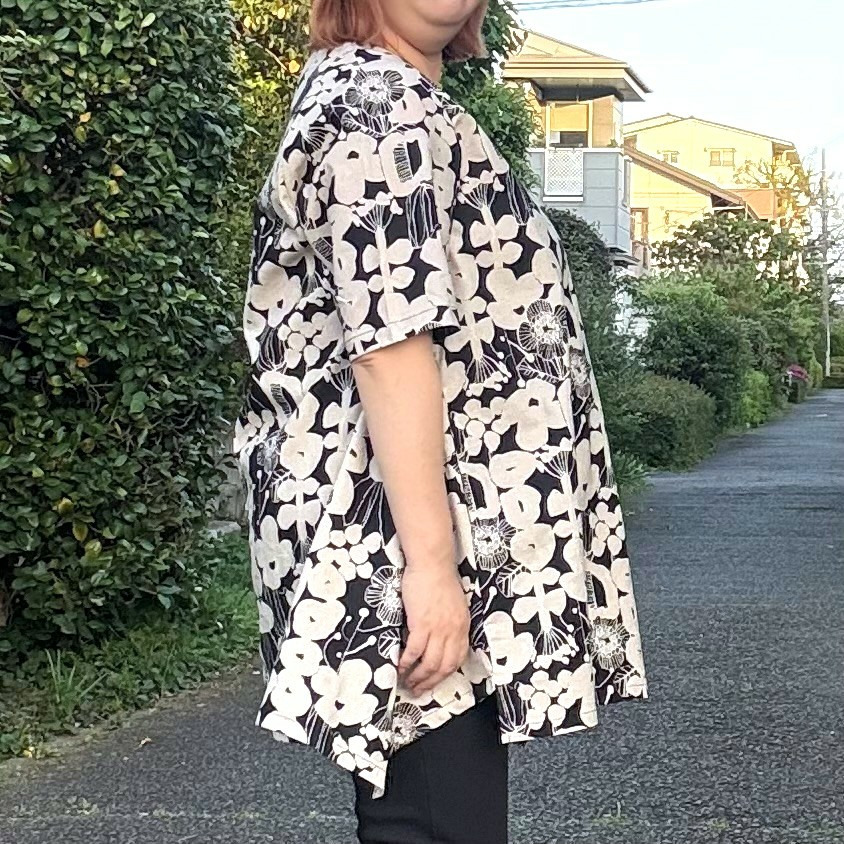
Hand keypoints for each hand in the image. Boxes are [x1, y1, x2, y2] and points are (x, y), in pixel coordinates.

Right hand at [398, 558, 469, 695]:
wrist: (432, 564)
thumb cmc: (440, 578)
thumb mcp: (454, 604)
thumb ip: (451, 622)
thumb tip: (442, 637)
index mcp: (462, 626)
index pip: (457, 659)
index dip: (445, 675)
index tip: (434, 682)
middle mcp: (453, 631)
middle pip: (444, 667)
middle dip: (430, 683)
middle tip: (418, 690)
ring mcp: (438, 629)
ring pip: (429, 663)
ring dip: (418, 677)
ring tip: (407, 682)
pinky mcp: (421, 624)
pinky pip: (414, 651)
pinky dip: (407, 662)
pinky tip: (400, 666)